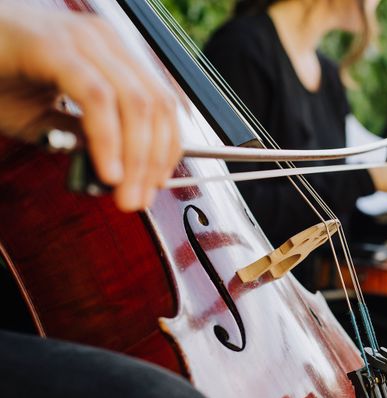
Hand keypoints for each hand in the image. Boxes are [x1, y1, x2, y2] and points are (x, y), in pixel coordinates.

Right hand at [0, 3, 180, 211]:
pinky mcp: (52, 45)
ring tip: (125, 194)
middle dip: (153, 162)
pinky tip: (109, 171)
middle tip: (138, 200)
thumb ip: (85, 138)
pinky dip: (109, 139)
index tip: (157, 183)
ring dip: (137, 158)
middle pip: (155, 106)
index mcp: (111, 54)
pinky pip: (97, 97)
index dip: (167, 148)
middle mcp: (103, 41)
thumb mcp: (50, 115)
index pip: (162, 103)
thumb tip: (118, 174)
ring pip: (135, 103)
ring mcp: (80, 39)